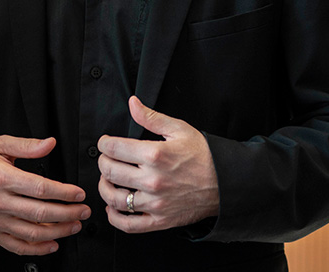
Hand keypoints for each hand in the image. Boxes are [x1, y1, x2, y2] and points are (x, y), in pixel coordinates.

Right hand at [0, 135, 89, 255]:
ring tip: (74, 225)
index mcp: (1, 178)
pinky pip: (18, 246)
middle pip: (40, 213)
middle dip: (68, 213)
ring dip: (58, 232)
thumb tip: (49, 143)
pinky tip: (52, 243)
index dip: (63, 193)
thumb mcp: (0, 145)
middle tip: (83, 210)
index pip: (40, 189)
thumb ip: (27, 146)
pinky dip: (38, 249)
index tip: (78, 193)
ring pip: (32, 233)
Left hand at [97, 97, 218, 233]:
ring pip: (114, 198)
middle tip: (107, 160)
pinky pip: (129, 225)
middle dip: (103, 163)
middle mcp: (152, 180)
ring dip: (104, 187)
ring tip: (108, 180)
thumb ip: (151, 117)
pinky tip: (113, 207)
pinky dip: (114, 217)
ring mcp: (155, 202)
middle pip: (109, 171)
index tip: (105, 143)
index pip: (113, 148)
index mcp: (155, 155)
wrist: (226, 183)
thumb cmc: (204, 156)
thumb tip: (133, 103)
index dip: (103, 143)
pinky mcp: (160, 220)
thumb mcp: (179, 129)